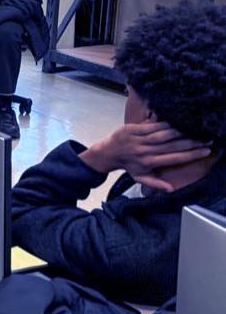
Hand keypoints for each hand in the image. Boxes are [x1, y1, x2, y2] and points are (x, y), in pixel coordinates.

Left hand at [79, 121, 213, 191]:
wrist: (107, 153)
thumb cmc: (128, 165)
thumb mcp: (139, 177)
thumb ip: (155, 183)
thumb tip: (171, 190)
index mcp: (148, 163)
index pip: (174, 158)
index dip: (191, 155)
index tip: (205, 151)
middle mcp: (144, 151)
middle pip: (172, 146)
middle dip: (191, 142)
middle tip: (206, 139)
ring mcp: (138, 139)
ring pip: (164, 134)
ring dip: (181, 131)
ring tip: (195, 130)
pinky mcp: (133, 129)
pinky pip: (153, 125)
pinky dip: (167, 124)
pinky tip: (179, 123)